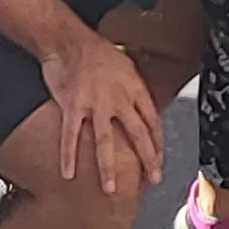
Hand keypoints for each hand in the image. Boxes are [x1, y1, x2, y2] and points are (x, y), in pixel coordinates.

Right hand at [38, 35, 164, 197]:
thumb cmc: (96, 51)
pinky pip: (71, 136)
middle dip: (147, 159)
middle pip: (138, 134)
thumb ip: (133, 90)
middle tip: (153, 179)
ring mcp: (95, 104)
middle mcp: (119, 98)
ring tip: (110, 188)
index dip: (158, 143)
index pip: (153, 121)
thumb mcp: (126, 66)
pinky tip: (68, 173)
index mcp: (134, 88)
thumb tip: (141, 108)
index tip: (159, 159)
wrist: (69, 39)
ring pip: (105, 141)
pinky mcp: (72, 106)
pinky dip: (68, 156)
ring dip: (108, 167)